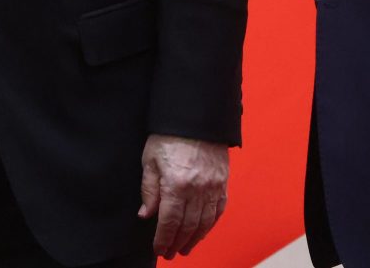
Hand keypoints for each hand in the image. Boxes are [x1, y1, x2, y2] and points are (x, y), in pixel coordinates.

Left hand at [137, 133, 228, 258]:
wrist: (196, 117)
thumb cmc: (169, 136)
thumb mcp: (150, 160)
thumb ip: (149, 189)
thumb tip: (145, 215)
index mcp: (176, 184)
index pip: (169, 222)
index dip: (163, 239)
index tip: (159, 249)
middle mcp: (197, 189)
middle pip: (188, 226)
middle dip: (178, 243)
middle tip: (170, 253)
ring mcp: (213, 186)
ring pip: (205, 222)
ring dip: (194, 239)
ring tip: (185, 248)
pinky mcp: (223, 181)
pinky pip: (219, 209)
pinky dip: (210, 224)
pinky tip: (202, 231)